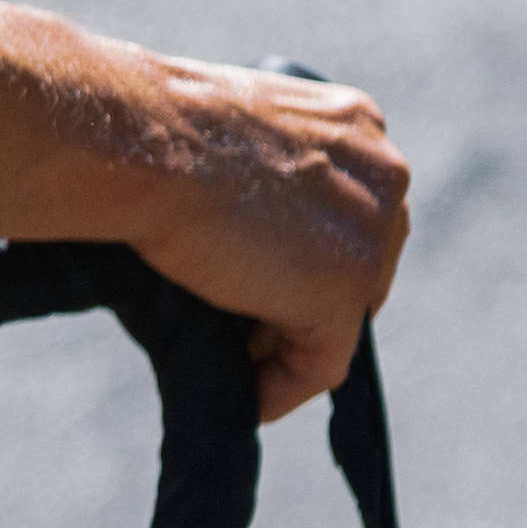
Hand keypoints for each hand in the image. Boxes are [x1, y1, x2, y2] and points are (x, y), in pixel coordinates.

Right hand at [109, 52, 407, 422]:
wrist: (142, 137)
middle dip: (309, 300)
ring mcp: (371, 235)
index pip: (352, 209)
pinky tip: (246, 401)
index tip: (263, 283)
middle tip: (250, 332)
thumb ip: (259, 173)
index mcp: (358, 126)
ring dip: (292, 344)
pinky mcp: (342, 292)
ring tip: (239, 365)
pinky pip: (322, 364)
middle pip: (365, 262)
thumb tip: (239, 238)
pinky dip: (284, 389)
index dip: (310, 254)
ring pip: (346, 315)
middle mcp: (384, 173)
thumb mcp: (227, 135)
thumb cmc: (153, 127)